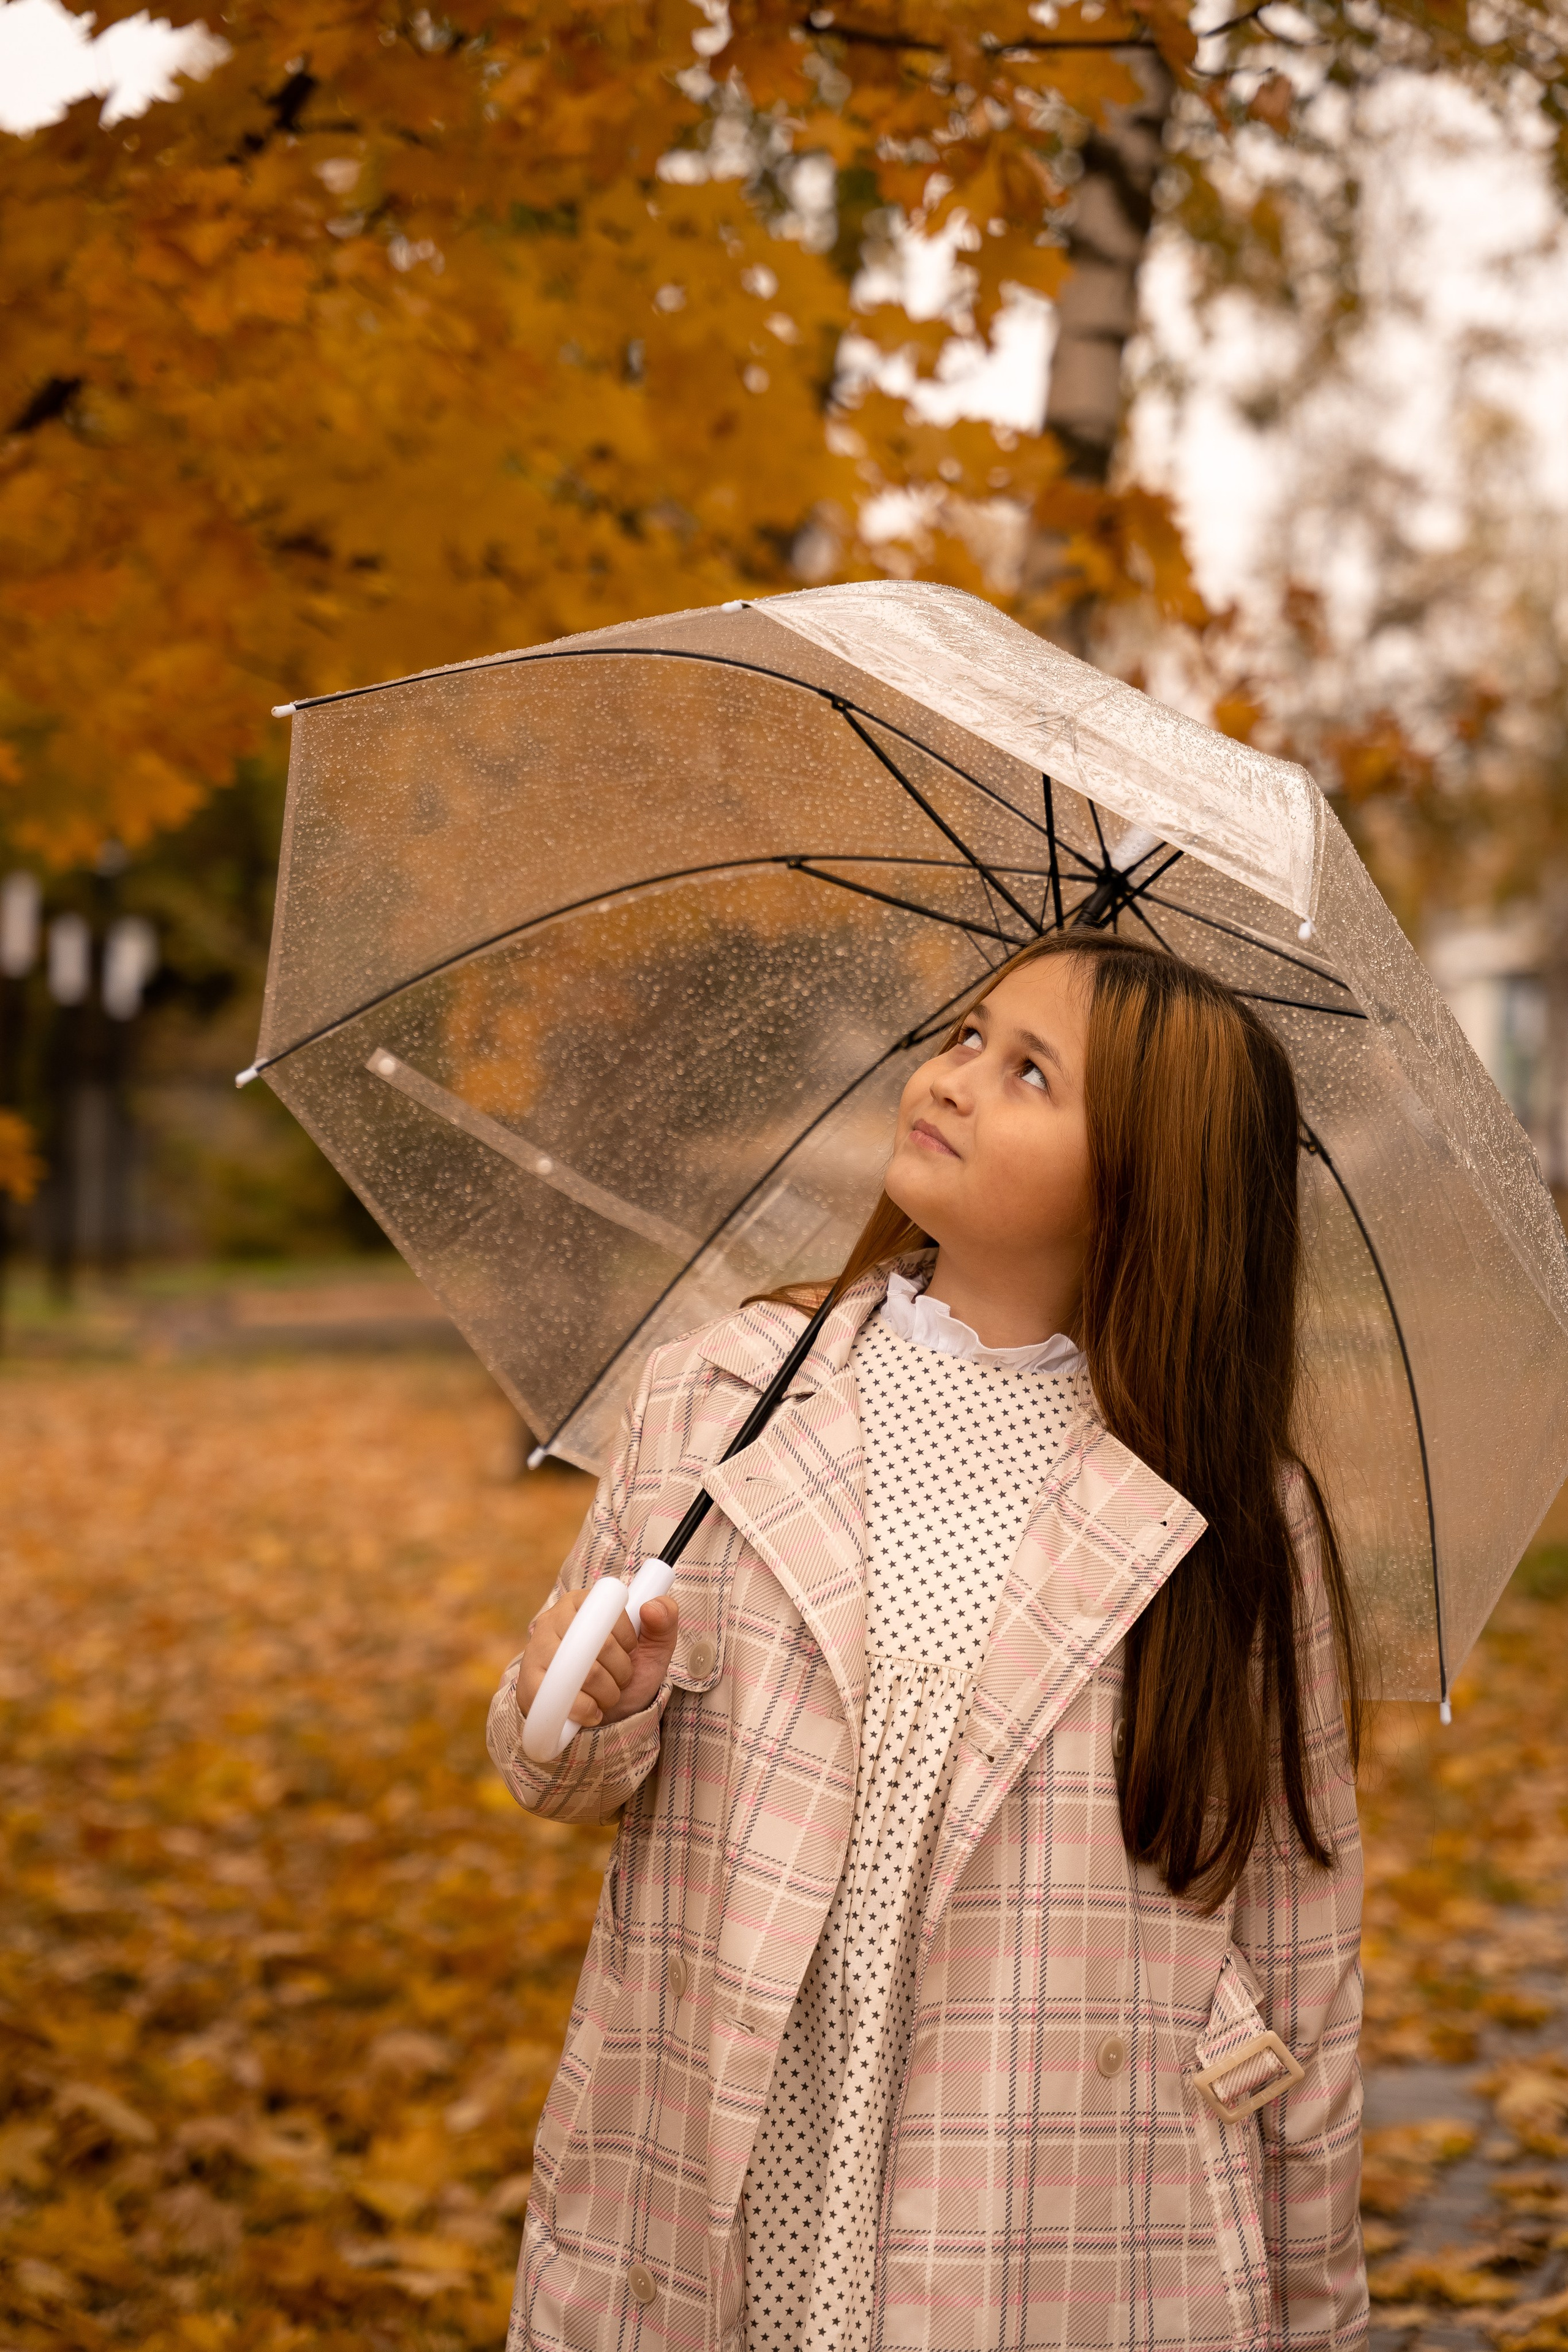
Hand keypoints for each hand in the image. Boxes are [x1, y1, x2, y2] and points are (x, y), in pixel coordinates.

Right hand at [515, 1588, 679, 1730]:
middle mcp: (552, 1619)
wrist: (600, 1715)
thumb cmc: (623, 1673)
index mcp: (580, 1602)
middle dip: (621, 1671)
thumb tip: (651, 1606)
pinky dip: (586, 1709)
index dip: (628, 1639)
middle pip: (599, 1644)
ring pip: (584, 1671)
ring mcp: (536, 1650)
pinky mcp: (528, 1682)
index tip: (630, 1651)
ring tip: (608, 1696)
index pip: (609, 1612)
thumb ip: (663, 1622)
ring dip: (607, 1692)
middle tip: (621, 1680)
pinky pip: (562, 1696)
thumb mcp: (651, 1649)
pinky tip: (593, 1711)